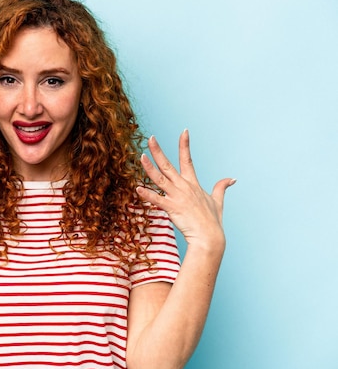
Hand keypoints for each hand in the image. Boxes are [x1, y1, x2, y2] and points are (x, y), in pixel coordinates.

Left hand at [136, 130, 234, 250]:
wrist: (210, 238)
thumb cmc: (212, 221)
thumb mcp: (217, 201)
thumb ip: (221, 187)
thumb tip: (232, 179)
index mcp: (193, 184)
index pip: (187, 159)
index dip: (185, 145)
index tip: (184, 131)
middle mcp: (184, 187)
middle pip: (168, 165)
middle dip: (158, 151)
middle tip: (150, 138)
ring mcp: (178, 197)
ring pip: (160, 179)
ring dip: (149, 168)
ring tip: (140, 156)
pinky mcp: (173, 208)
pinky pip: (157, 200)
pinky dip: (147, 194)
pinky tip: (137, 188)